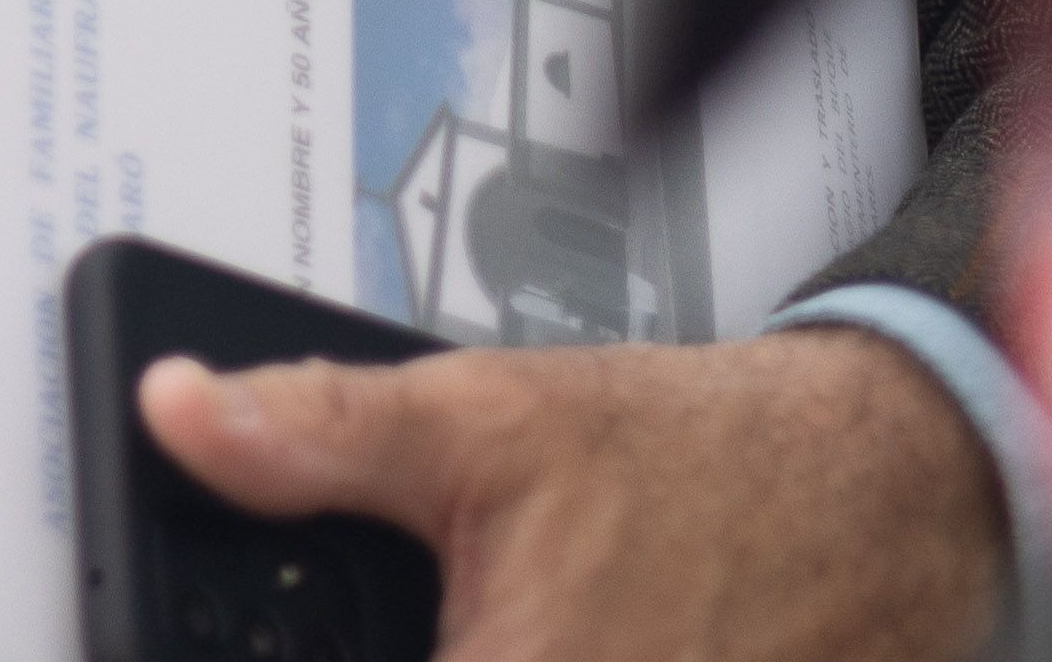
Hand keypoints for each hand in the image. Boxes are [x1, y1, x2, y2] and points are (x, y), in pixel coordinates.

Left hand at [140, 328, 1000, 661]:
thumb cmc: (696, 459)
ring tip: (492, 616)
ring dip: (466, 649)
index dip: (301, 658)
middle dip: (366, 647)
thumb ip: (318, 437)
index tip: (289, 638)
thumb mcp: (482, 418)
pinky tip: (516, 638)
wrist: (874, 491)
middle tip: (444, 607)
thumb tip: (178, 413)